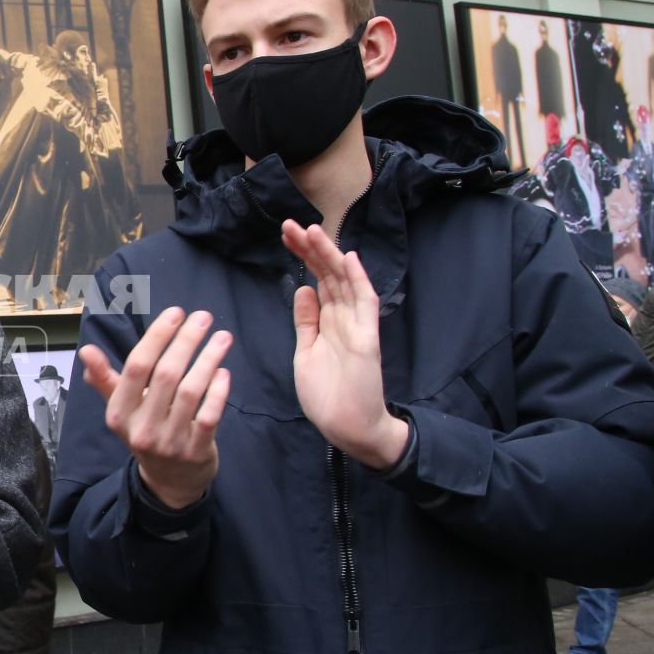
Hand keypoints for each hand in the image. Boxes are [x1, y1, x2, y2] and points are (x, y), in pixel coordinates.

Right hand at [79, 306, 231, 510]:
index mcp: (119, 413)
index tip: (175, 314)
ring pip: (190, 392)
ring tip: (221, 337)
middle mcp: (141, 428)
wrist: (169, 481)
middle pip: (165, 375)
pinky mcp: (196, 451)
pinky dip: (218, 391)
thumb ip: (106, 380)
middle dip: (186, 341)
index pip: (136, 367)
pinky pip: (209, 415)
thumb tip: (86, 351)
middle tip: (203, 318)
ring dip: (208, 359)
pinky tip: (223, 370)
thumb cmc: (146, 431)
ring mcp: (170, 442)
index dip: (157, 337)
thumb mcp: (122, 409)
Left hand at [282, 220, 408, 470]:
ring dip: (330, 256)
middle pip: (328, 274)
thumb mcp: (307, 351)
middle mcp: (344, 318)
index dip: (303, 257)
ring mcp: (357, 326)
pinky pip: (365, 304)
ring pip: (345, 282)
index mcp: (328, 321)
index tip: (286, 236)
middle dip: (310, 249)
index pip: (316, 280)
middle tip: (290, 225)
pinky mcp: (367, 339)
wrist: (348, 428)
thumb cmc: (327, 394)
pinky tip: (348, 259)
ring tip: (313, 231)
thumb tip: (302, 290)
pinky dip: (358, 280)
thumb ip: (307, 321)